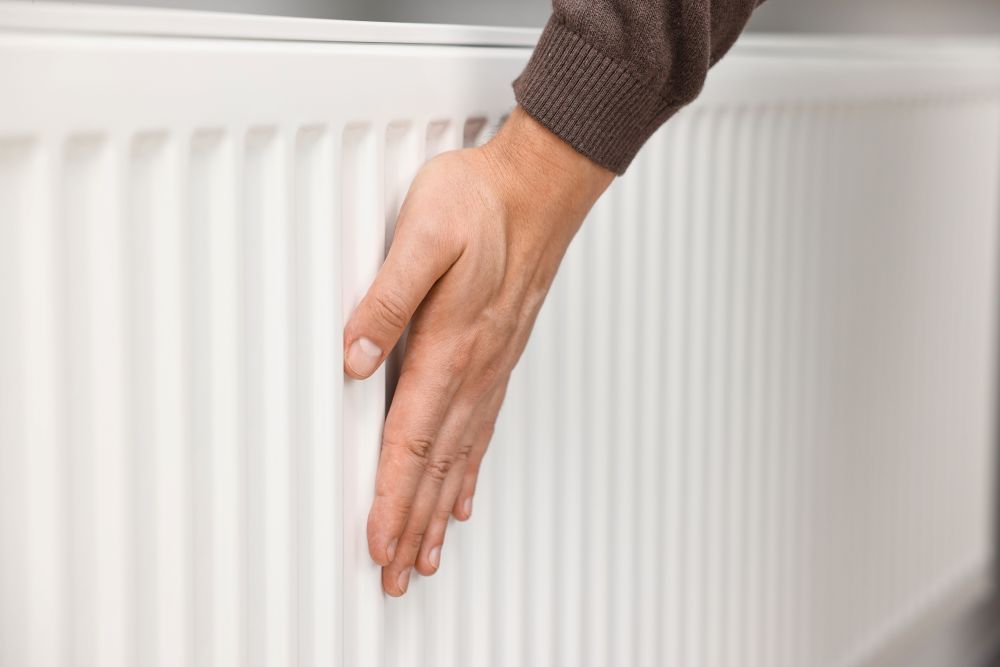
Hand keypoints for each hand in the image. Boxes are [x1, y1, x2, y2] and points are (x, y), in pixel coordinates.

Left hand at [344, 107, 612, 595]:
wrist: (539, 186)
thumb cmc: (481, 202)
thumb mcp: (423, 236)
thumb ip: (388, 300)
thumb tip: (355, 358)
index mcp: (451, 344)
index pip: (412, 439)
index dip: (392, 497)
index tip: (378, 542)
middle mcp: (475, 368)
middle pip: (437, 465)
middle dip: (413, 524)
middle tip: (399, 574)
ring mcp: (492, 367)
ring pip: (461, 457)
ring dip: (440, 511)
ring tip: (428, 553)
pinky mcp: (500, 356)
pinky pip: (483, 431)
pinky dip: (469, 473)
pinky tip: (464, 494)